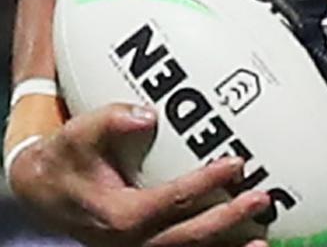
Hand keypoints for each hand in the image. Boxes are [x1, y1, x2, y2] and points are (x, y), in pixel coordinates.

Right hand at [8, 103, 270, 246]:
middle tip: (260, 198)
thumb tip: (145, 114)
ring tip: (262, 239)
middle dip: (226, 220)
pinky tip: (244, 245)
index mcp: (116, 215)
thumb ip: (109, 121)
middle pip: (185, 236)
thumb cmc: (67, 160)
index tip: (235, 163)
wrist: (42, 191)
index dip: (204, 185)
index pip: (169, 203)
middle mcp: (128, 241)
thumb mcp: (77, 135)